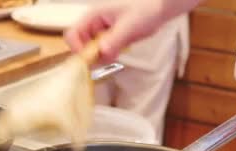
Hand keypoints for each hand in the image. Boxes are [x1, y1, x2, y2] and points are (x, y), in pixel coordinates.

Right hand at [65, 0, 201, 62]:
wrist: (162, 6)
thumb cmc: (146, 8)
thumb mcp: (129, 26)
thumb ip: (114, 40)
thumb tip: (101, 54)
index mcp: (94, 15)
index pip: (72, 34)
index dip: (77, 48)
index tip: (89, 58)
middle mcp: (96, 22)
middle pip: (82, 44)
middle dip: (92, 54)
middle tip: (108, 57)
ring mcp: (104, 29)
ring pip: (93, 48)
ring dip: (103, 55)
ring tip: (118, 51)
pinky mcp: (112, 35)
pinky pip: (104, 48)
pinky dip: (111, 53)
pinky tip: (123, 47)